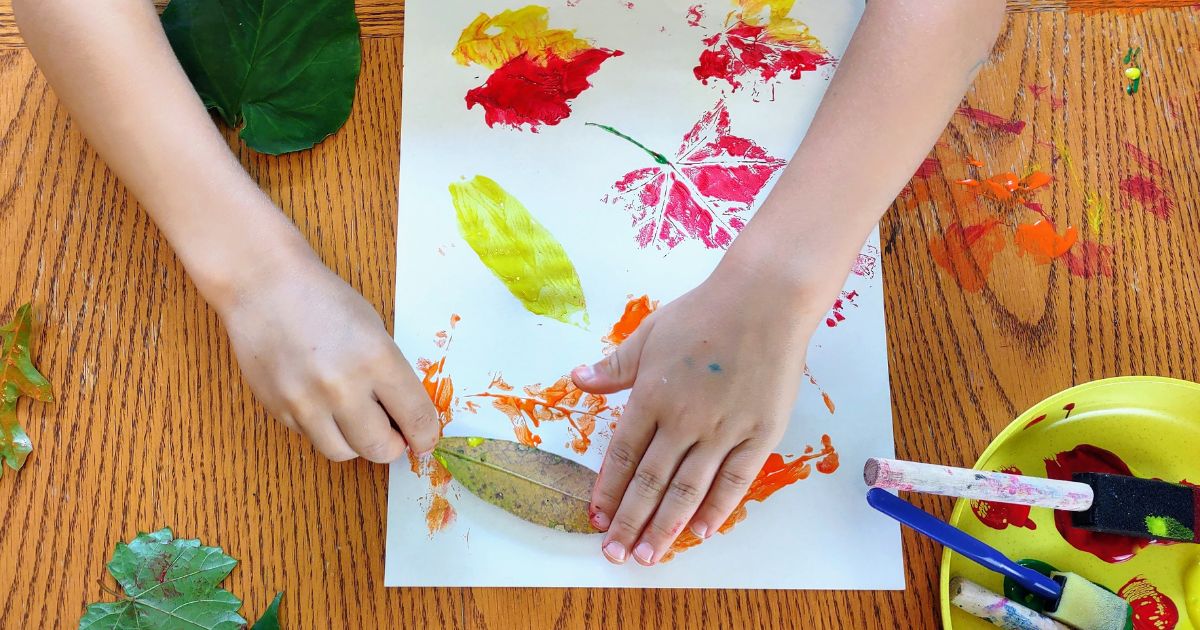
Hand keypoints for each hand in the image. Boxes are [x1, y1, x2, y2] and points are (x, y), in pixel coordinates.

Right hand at [214, 244, 439, 462]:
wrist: (263, 286)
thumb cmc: (324, 300)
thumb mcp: (374, 330)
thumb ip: (391, 374)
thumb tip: (405, 416)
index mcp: (377, 360)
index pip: (415, 418)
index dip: (425, 435)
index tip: (424, 438)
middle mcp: (343, 387)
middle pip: (380, 449)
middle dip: (392, 445)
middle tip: (391, 432)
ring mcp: (306, 403)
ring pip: (343, 453)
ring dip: (356, 442)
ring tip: (355, 418)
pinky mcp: (279, 410)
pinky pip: (311, 437)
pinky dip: (323, 428)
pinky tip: (321, 402)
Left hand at [572, 255, 829, 565]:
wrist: (765, 300)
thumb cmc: (705, 313)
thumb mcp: (649, 334)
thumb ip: (614, 367)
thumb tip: (577, 379)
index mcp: (651, 396)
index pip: (622, 455)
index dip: (608, 490)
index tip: (597, 518)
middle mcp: (683, 420)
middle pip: (650, 482)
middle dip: (629, 523)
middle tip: (614, 556)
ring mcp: (723, 430)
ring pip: (688, 490)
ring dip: (665, 527)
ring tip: (649, 557)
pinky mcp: (760, 434)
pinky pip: (734, 481)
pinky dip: (716, 510)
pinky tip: (700, 532)